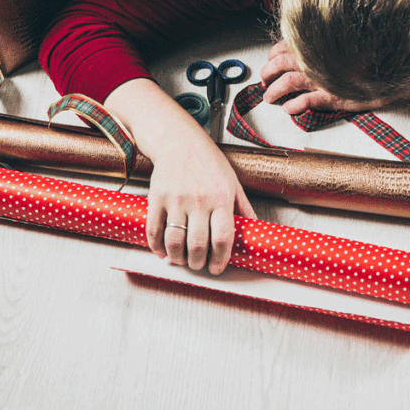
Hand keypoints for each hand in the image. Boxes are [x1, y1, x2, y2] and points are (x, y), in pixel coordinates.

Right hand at [145, 125, 256, 273]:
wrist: (180, 142)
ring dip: (178, 258)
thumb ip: (243, 208)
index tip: (216, 268)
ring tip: (182, 260)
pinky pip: (154, 230)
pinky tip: (163, 251)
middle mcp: (199, 200)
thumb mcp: (233, 183)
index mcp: (221, 198)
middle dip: (198, 263)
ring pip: (174, 242)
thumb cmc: (210, 163)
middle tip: (199, 265)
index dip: (220, 259)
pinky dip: (157, 247)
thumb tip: (255, 228)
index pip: (223, 238)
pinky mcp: (157, 198)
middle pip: (198, 245)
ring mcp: (176, 200)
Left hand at [260, 40, 391, 113]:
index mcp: (318, 46)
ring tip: (269, 98)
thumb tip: (303, 50)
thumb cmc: (370, 61)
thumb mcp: (344, 49)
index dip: (272, 56)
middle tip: (264, 82)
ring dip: (274, 91)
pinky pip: (307, 101)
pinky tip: (289, 109)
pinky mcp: (334, 96)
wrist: (395, 71)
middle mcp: (318, 60)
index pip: (284, 47)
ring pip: (288, 82)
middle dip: (267, 74)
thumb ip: (324, 48)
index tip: (269, 62)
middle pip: (280, 64)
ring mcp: (325, 78)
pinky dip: (294, 105)